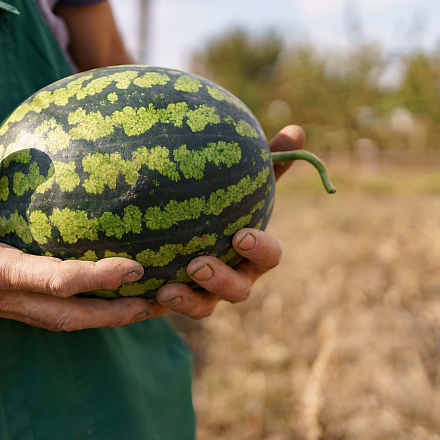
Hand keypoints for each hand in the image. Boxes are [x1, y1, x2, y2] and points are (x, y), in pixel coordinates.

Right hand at [0, 115, 150, 329]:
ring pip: (65, 324)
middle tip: (159, 300)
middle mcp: (5, 298)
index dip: (97, 277)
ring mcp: (4, 310)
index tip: (135, 266)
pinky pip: (51, 317)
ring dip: (106, 319)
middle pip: (72, 318)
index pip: (55, 281)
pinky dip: (81, 312)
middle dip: (117, 314)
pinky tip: (101, 299)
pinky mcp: (2, 310)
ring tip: (145, 306)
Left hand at [152, 125, 305, 318]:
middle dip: (222, 280)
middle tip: (199, 264)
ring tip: (168, 287)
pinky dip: (158, 304)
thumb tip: (297, 130)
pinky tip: (142, 290)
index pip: (268, 256)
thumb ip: (267, 161)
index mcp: (253, 252)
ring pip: (204, 307)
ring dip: (189, 300)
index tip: (241, 235)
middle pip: (238, 290)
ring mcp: (205, 295)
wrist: (179, 227)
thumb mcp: (238, 180)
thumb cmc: (220, 201)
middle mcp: (234, 278)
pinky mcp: (176, 302)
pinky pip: (169, 309)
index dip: (260, 250)